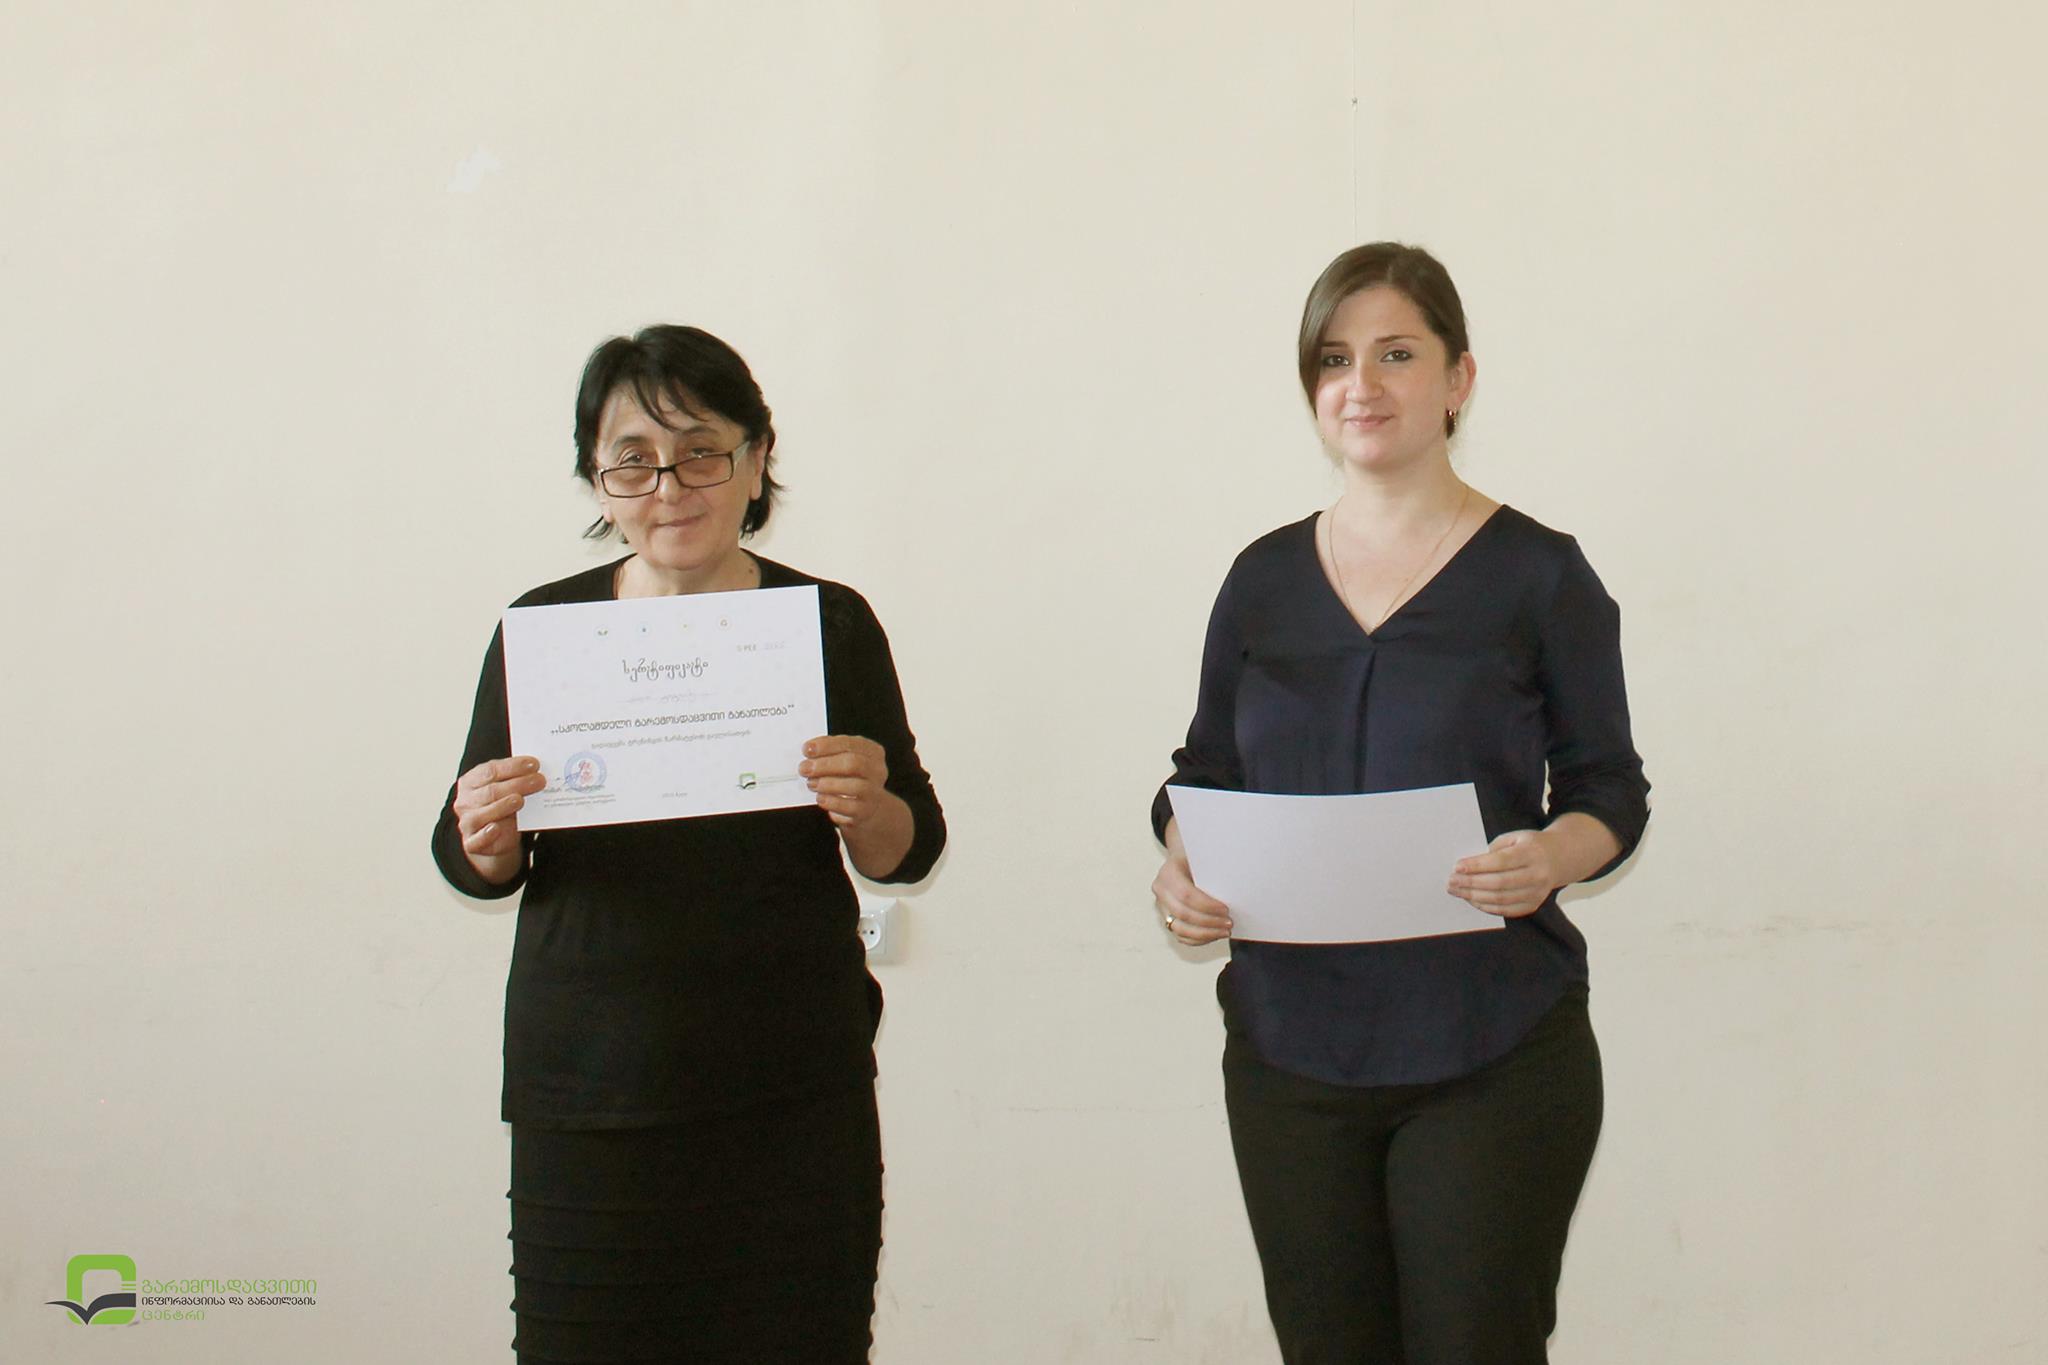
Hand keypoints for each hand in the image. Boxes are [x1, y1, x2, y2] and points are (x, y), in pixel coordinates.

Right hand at [451, 756, 544, 879]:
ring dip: (503, 806)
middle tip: (539, 780)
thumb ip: (516, 779)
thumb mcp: (507, 790)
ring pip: (482, 813)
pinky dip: (486, 834)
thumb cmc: (501, 807)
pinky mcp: (472, 843)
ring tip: (520, 800)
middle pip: (491, 791)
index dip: (513, 766)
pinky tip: (496, 828)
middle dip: (517, 784)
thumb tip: (537, 771)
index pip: (491, 770)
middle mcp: (466, 801)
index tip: (534, 764)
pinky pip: (477, 839)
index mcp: (471, 781)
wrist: (494, 838)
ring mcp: (467, 822)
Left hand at [800, 735, 890, 831]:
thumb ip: (829, 753)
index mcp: (871, 751)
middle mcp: (876, 770)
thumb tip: (809, 751)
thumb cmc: (851, 778)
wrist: (867, 806)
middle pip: (853, 763)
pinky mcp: (865, 810)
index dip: (826, 745)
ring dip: (828, 784)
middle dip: (825, 765)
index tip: (807, 749)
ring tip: (812, 783)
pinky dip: (832, 802)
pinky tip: (821, 798)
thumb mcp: (844, 759)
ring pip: (855, 786)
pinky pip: (850, 806)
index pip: (850, 744)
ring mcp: (873, 791)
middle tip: (805, 768)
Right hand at [1153, 823, 1231, 945]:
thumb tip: (1238, 881)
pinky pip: (1182, 936)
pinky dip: (1200, 939)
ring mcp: (1162, 907)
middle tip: (1229, 922)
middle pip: (1182, 914)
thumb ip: (1214, 868)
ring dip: (1205, 934)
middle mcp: (1161, 891)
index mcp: (1168, 872)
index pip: (1185, 894)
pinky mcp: (1168, 918)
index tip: (1226, 908)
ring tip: (1225, 931)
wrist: (1184, 859)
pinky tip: (1215, 934)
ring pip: (1180, 929)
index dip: (1207, 905)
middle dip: (1209, 921)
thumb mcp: (1204, 856)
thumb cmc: (1198, 858)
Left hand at [1448, 829, 1560, 917]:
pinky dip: (1487, 907)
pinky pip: (1506, 910)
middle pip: (1499, 883)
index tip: (1457, 867)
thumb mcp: (1515, 837)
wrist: (1560, 858)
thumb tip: (1468, 865)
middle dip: (1471, 883)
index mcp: (1532, 853)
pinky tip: (1472, 900)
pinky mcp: (1533, 905)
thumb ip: (1493, 849)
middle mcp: (1537, 875)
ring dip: (1474, 896)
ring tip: (1457, 891)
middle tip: (1451, 882)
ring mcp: (1537, 893)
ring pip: (1501, 899)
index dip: (1477, 866)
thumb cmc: (1530, 845)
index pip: (1500, 862)